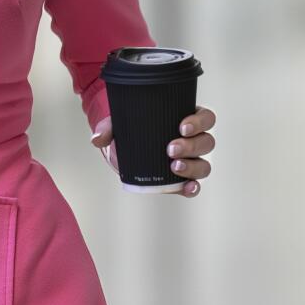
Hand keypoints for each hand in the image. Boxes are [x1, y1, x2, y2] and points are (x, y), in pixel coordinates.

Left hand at [90, 104, 216, 198]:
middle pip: (207, 142)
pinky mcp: (180, 181)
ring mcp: (189, 162)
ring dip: (192, 167)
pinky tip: (188, 187)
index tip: (182, 126)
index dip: (199, 121)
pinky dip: (193, 187)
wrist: (121, 151)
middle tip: (170, 149)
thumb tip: (98, 139)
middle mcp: (192, 140)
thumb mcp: (118, 124)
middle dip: (191, 146)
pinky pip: (194, 185)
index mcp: (185, 119)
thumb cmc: (128, 131)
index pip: (205, 118)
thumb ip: (107, 128)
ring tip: (173, 167)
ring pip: (204, 165)